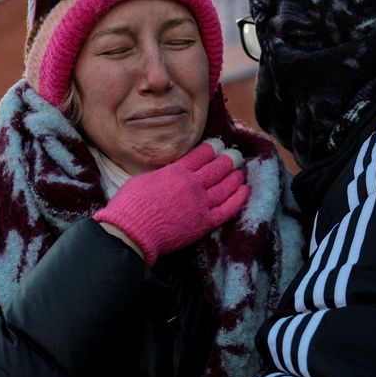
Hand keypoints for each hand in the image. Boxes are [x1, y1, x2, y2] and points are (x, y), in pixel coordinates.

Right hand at [94, 139, 249, 264]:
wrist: (132, 232)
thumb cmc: (131, 205)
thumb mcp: (145, 178)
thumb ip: (163, 174)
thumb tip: (170, 172)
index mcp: (177, 171)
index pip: (202, 154)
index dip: (212, 148)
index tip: (219, 145)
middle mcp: (192, 185)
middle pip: (217, 168)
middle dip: (228, 159)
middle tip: (235, 155)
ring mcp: (200, 204)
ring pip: (225, 186)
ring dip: (235, 177)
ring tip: (240, 172)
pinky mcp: (203, 223)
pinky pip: (227, 210)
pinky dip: (238, 199)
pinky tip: (244, 191)